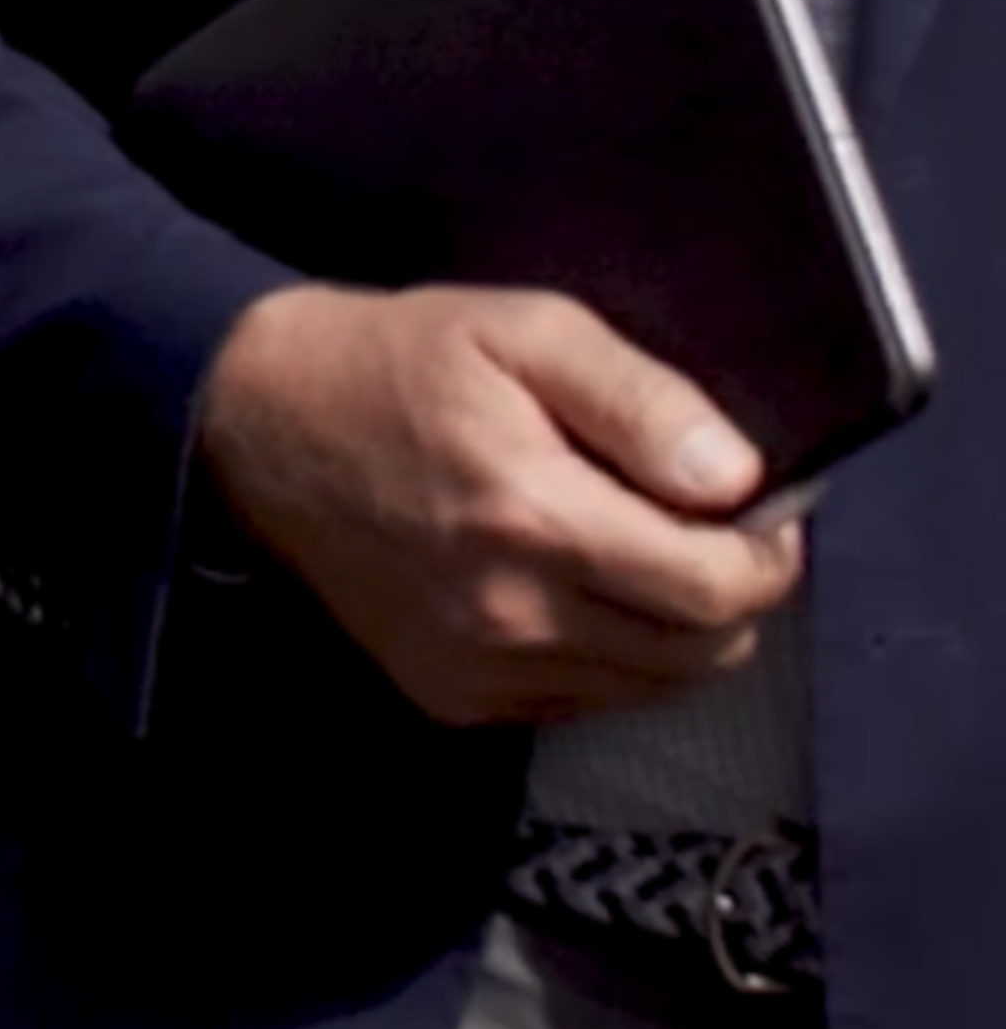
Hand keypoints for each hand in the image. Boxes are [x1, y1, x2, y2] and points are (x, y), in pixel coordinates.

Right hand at [198, 280, 798, 726]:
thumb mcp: (521, 329)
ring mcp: (479, 666)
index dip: (766, 554)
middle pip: (701, 651)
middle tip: (699, 527)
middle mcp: (511, 611)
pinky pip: (583, 699)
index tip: (758, 512)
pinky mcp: (453, 695)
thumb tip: (740, 478)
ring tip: (635, 553)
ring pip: (651, 685)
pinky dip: (605, 653)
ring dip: (673, 628)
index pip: (718, 589)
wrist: (262, 424)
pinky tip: (567, 585)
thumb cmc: (401, 361)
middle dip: (728, 592)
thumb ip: (639, 399)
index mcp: (534, 514)